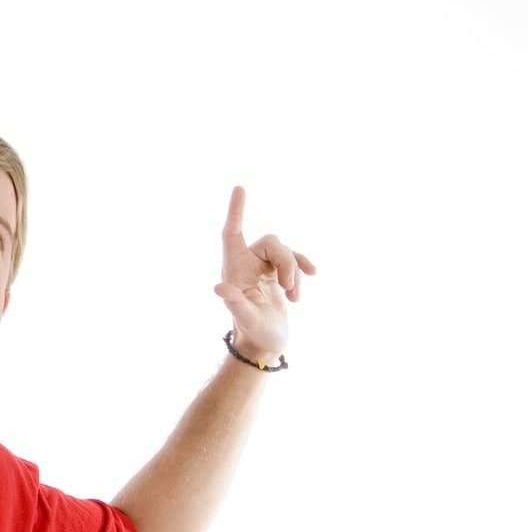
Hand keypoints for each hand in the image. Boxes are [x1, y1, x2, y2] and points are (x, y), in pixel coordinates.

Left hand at [212, 186, 315, 362]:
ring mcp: (263, 268)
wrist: (266, 344)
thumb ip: (235, 303)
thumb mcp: (246, 319)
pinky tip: (313, 275)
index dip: (236, 211)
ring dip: (294, 272)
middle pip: (271, 243)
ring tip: (293, 297)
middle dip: (287, 262)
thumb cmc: (254, 333)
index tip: (240, 187)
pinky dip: (303, 267)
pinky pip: (294, 259)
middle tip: (288, 289)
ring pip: (285, 252)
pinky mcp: (277, 274)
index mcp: (234, 268)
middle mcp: (247, 264)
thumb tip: (218, 288)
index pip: (232, 232)